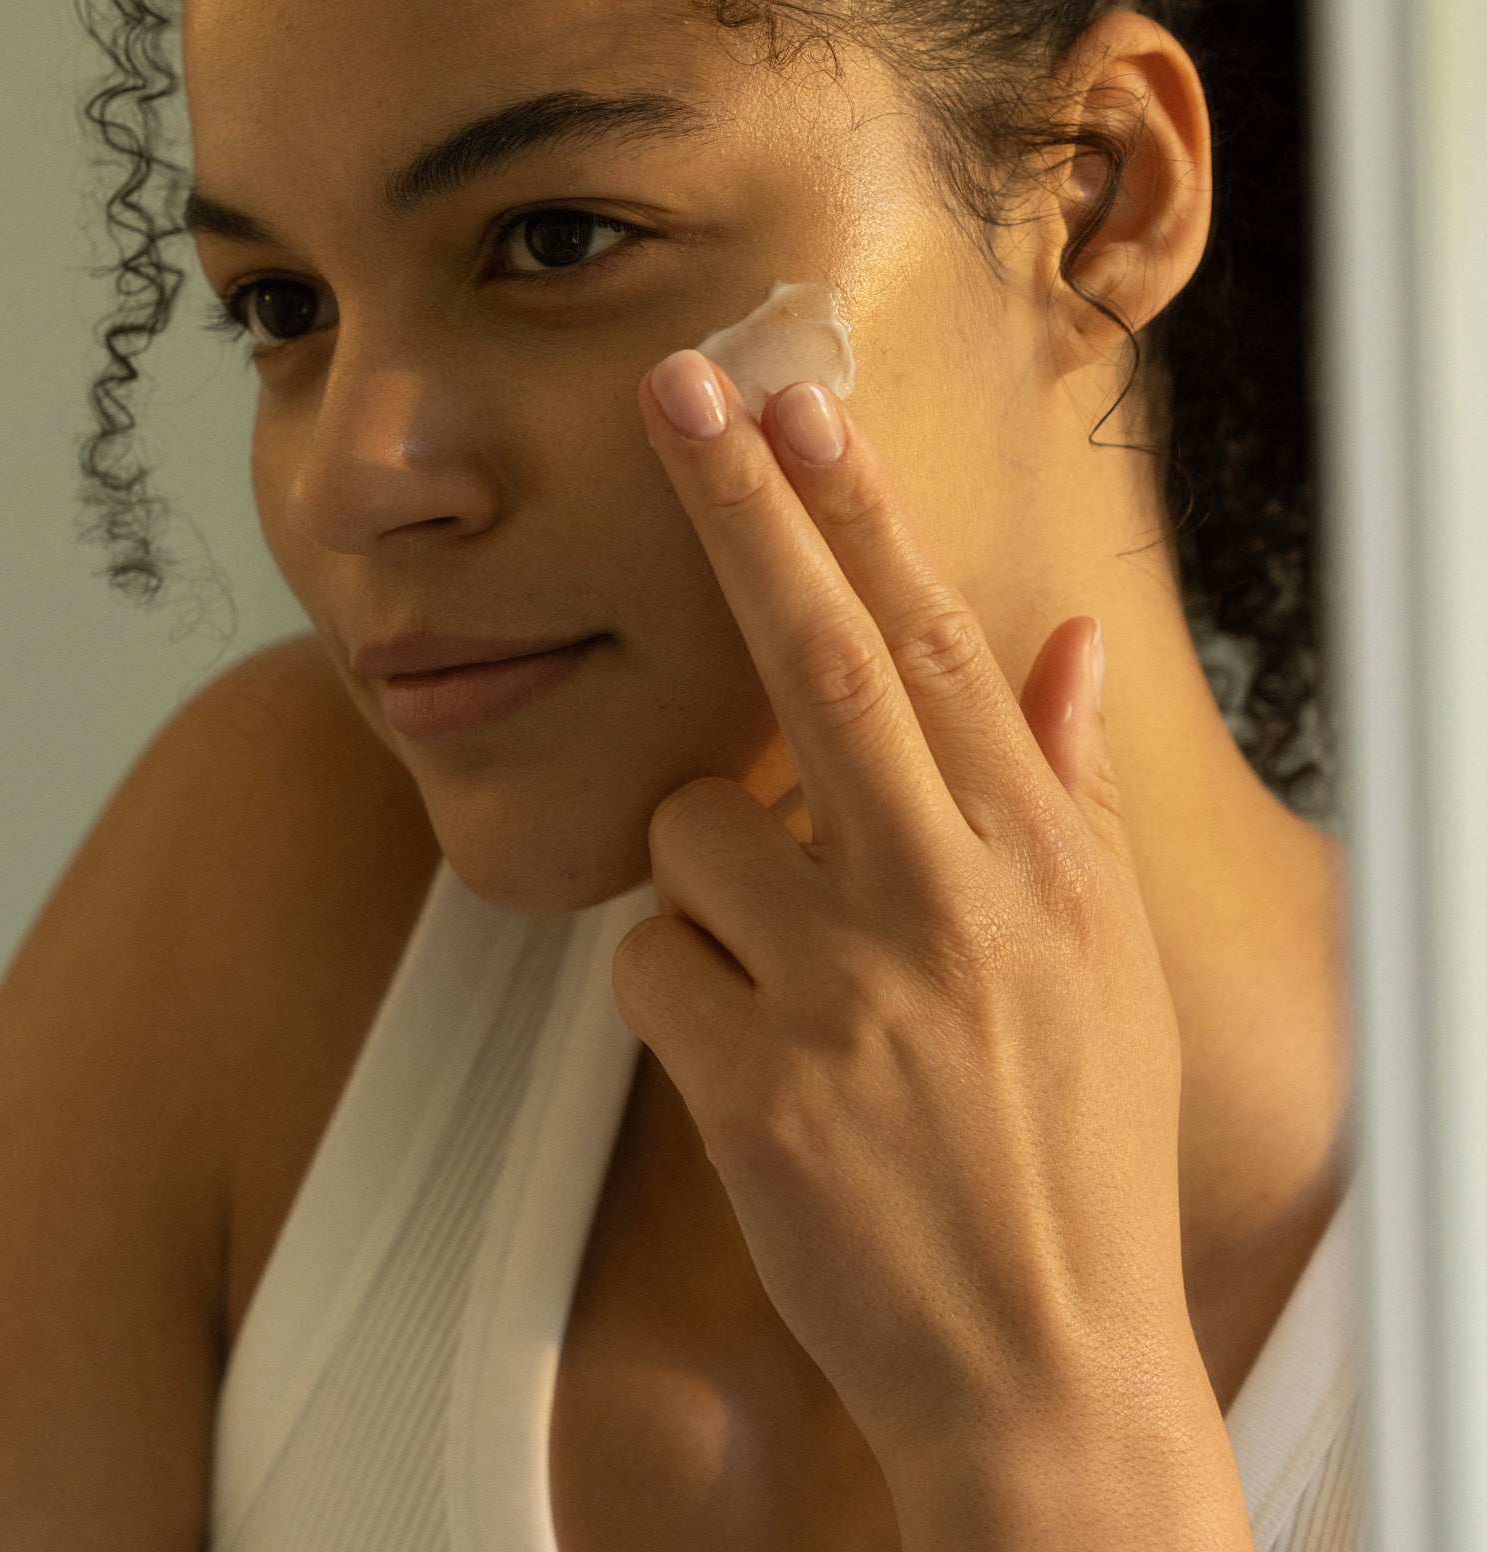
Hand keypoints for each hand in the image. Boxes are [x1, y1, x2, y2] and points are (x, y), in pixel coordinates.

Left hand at [611, 348, 1252, 1549]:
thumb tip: (1060, 648)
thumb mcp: (1109, 962)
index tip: (797, 406)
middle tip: (677, 392)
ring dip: (712, 878)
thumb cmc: (1075, 1150)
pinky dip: (681, 990)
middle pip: (816, 660)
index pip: (930, 643)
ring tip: (789, 974)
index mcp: (1039, 860)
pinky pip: (652, 965)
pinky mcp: (757, 1090)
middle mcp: (949, 902)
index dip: (855, 513)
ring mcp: (848, 994)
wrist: (1046, 1369)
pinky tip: (755, 1059)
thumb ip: (1071, 790)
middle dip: (740, 507)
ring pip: (694, 832)